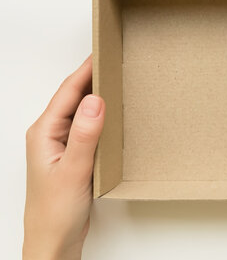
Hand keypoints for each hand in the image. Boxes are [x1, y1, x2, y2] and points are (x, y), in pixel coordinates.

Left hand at [23, 57, 104, 259]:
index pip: (68, 92)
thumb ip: (84, 135)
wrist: (55, 240)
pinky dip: (101, 116)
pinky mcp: (73, 154)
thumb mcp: (73, 170)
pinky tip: (113, 114)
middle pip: (73, 96)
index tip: (102, 52)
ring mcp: (61, 144)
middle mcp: (50, 134)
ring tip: (116, 80)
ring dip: (97, 95)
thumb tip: (95, 100)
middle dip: (92, 77)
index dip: (86, 70)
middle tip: (114, 60)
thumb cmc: (55, 211)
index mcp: (44, 132)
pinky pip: (87, 126)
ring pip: (81, 110)